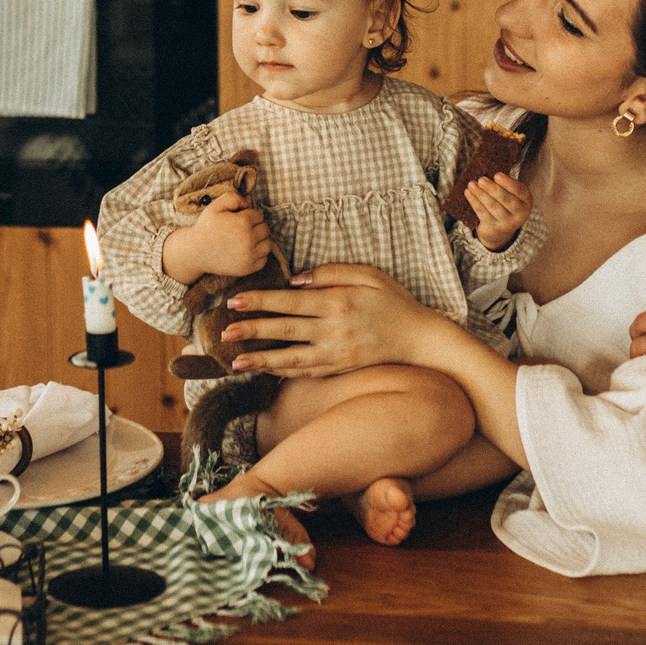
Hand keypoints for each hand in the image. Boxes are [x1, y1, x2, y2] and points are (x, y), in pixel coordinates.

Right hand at [163, 192, 271, 282]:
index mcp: (243, 223)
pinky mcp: (248, 268)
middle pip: (265, 229)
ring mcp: (249, 256)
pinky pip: (264, 259)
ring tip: (246, 240)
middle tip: (241, 229)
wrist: (195, 252)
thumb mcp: (214, 206)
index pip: (258, 215)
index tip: (237, 219)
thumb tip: (248, 203)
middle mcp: (248, 239)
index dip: (248, 215)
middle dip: (255, 227)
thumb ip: (232, 197)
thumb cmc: (206, 227)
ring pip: (267, 244)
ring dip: (260, 241)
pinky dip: (258, 255)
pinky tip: (246, 251)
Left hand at [216, 263, 439, 376]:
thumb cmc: (393, 302)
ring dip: (261, 360)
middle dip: (252, 331)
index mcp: (338, 302)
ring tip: (235, 361)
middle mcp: (334, 331)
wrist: (420, 339)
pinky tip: (264, 369)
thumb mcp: (368, 274)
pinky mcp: (340, 369)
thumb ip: (331, 272)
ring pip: (291, 359)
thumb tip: (295, 279)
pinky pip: (306, 372)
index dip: (261, 301)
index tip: (235, 301)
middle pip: (285, 331)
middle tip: (225, 331)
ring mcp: (337, 354)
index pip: (290, 301)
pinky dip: (282, 372)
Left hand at [466, 171, 528, 250]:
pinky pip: (483, 214)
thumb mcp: (511, 193)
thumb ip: (504, 184)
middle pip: (506, 200)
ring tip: (471, 184)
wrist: (501, 228)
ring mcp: (507, 223)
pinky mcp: (494, 228)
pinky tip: (468, 193)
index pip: (519, 191)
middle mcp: (520, 214)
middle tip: (481, 179)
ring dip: (481, 194)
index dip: (508, 183)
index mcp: (526, 200)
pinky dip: (474, 202)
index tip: (496, 175)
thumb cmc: (505, 202)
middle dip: (492, 189)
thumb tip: (487, 171)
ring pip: (493, 207)